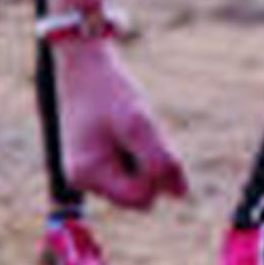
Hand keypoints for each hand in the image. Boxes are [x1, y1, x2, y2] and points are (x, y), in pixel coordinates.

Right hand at [54, 44, 187, 209]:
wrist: (84, 65)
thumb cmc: (108, 90)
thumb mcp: (138, 122)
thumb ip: (160, 159)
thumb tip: (181, 195)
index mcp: (87, 176)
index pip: (140, 199)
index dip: (156, 176)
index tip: (155, 143)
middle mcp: (83, 181)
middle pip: (138, 193)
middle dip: (149, 165)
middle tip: (142, 130)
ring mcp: (87, 173)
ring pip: (136, 181)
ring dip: (143, 157)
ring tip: (131, 126)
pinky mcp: (95, 162)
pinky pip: (130, 169)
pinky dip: (136, 151)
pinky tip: (127, 130)